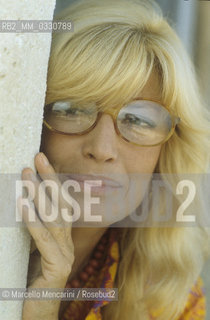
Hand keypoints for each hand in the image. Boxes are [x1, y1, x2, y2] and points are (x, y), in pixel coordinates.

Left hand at [17, 152, 74, 319]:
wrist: (38, 314)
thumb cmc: (33, 281)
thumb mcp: (34, 250)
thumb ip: (36, 231)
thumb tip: (25, 205)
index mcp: (63, 237)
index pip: (62, 202)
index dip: (55, 181)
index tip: (43, 161)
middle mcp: (68, 242)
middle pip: (62, 204)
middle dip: (51, 179)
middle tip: (38, 157)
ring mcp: (64, 255)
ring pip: (54, 218)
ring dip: (40, 194)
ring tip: (26, 174)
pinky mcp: (57, 268)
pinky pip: (44, 240)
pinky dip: (33, 221)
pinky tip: (23, 205)